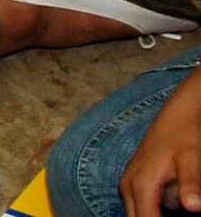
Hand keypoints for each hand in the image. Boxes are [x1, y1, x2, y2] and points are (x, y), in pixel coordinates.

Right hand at [122, 73, 200, 216]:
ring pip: (135, 214)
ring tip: (174, 205)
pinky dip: (151, 210)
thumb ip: (191, 183)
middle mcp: (128, 186)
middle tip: (177, 210)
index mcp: (141, 184)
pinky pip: (138, 206)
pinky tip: (169, 205)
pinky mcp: (132, 181)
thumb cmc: (185, 135)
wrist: (178, 114)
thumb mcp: (192, 159)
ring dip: (153, 215)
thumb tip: (194, 207)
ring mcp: (127, 184)